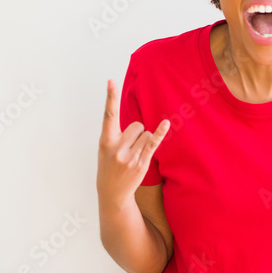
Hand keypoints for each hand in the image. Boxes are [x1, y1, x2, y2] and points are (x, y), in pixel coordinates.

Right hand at [97, 79, 169, 206]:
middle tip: (129, 147)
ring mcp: (129, 156)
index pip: (108, 115)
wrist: (112, 191)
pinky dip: (160, 133)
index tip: (110, 81)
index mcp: (105, 140)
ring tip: (134, 154)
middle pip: (137, 125)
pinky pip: (153, 143)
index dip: (110, 98)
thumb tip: (133, 121)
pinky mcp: (141, 163)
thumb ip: (115, 133)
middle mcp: (116, 147)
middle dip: (137, 133)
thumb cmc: (110, 165)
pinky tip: (166, 124)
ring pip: (146, 134)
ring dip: (144, 141)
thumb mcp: (106, 148)